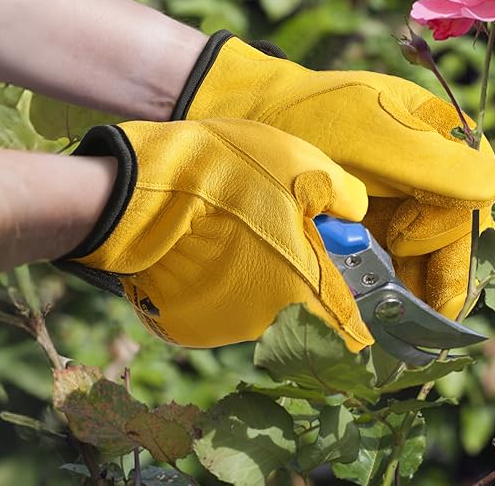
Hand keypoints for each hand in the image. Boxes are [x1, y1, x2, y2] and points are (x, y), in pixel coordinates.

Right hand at [55, 118, 372, 349]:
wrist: (139, 189)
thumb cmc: (229, 174)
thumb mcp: (304, 166)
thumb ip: (343, 197)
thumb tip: (352, 218)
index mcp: (304, 292)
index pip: (349, 327)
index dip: (356, 308)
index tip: (352, 287)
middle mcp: (269, 322)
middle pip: (304, 308)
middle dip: (303, 274)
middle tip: (285, 228)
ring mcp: (226, 327)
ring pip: (262, 303)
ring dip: (261, 273)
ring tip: (240, 227)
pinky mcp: (189, 324)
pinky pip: (223, 302)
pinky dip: (224, 279)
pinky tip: (211, 243)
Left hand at [170, 32, 494, 318]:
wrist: (244, 122)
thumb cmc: (309, 118)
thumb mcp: (373, 133)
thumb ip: (437, 161)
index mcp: (448, 140)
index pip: (474, 201)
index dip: (449, 232)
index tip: (403, 243)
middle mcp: (437, 175)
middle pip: (459, 239)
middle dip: (439, 281)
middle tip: (416, 324)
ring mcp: (409, 204)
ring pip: (433, 263)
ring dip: (417, 297)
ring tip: (399, 335)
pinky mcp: (380, 231)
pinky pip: (402, 271)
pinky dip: (391, 295)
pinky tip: (379, 318)